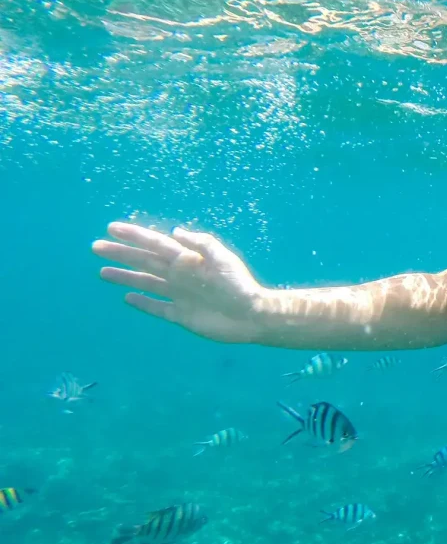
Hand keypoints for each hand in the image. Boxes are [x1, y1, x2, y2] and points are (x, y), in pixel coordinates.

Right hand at [92, 223, 268, 342]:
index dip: (135, 236)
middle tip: (96, 246)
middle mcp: (180, 276)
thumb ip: (200, 244)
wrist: (252, 316)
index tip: (112, 228)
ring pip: (146, 283)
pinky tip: (128, 297)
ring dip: (125, 277)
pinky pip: (158, 308)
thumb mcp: (223, 259)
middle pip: (144, 262)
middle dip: (121, 254)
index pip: (156, 244)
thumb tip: (175, 231)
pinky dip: (143, 303)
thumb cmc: (240, 285)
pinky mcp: (182, 315)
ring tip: (103, 272)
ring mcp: (179, 296)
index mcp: (188, 259)